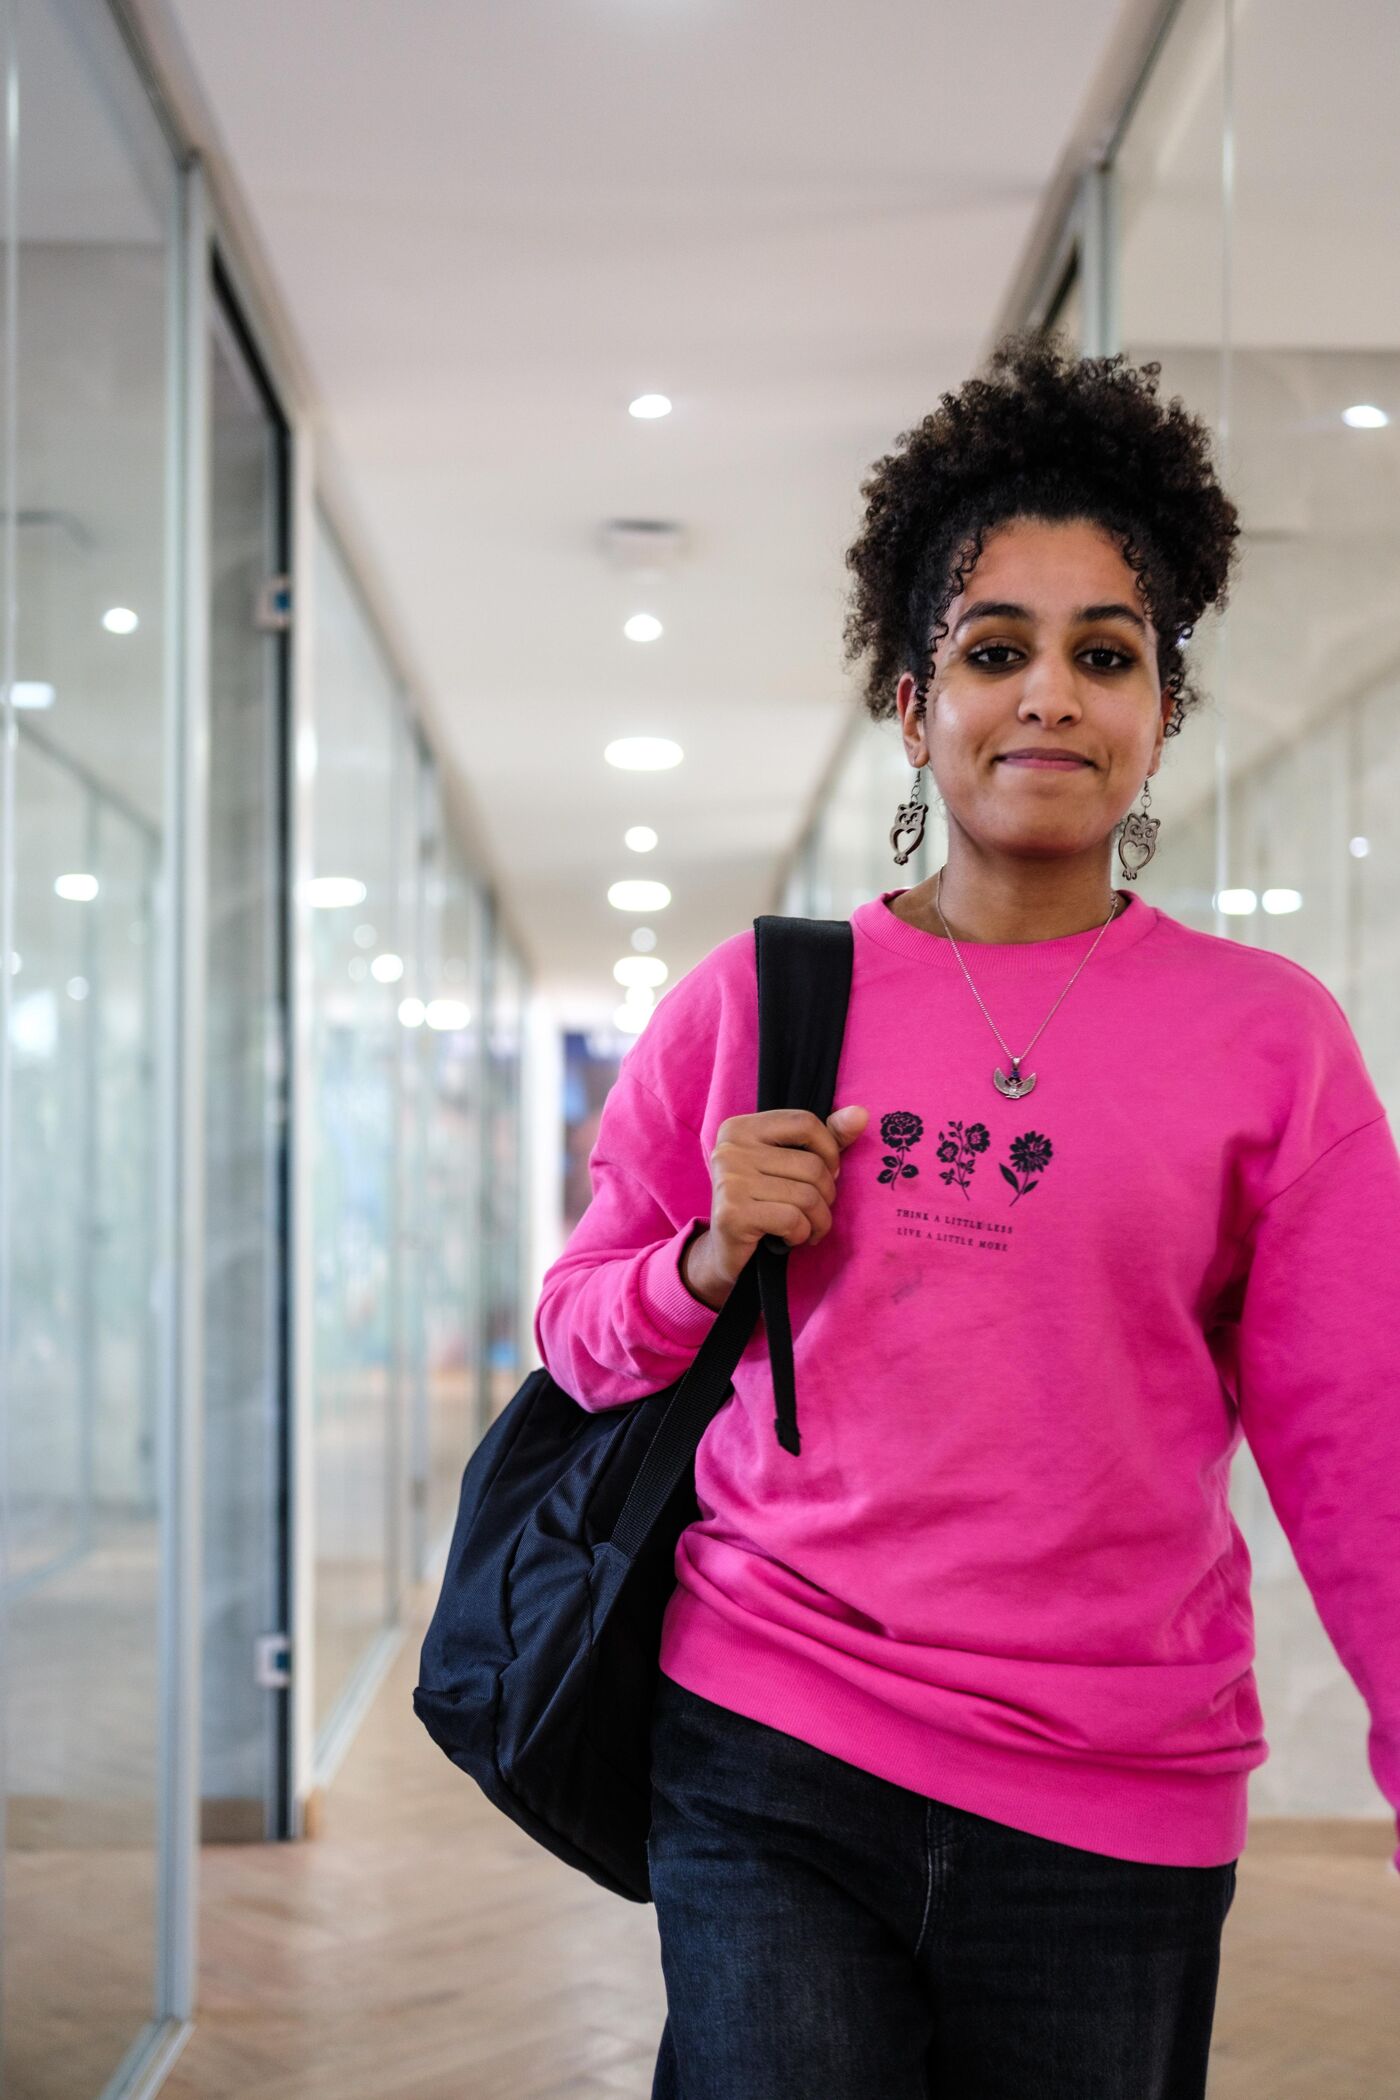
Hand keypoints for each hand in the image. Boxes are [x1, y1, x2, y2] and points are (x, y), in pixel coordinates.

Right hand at [680, 1105, 868, 1308]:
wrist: (724, 1251)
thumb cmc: (764, 1202)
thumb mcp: (791, 1165)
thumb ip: (827, 1138)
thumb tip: (861, 1114)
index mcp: (741, 1128)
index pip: (805, 1122)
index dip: (829, 1151)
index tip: (826, 1174)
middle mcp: (730, 1149)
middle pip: (811, 1165)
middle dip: (826, 1195)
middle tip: (817, 1211)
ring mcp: (729, 1181)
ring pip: (807, 1196)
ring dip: (818, 1220)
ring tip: (810, 1228)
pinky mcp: (733, 1214)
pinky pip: (792, 1220)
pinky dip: (801, 1234)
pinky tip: (791, 1238)